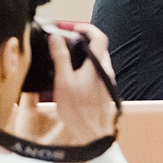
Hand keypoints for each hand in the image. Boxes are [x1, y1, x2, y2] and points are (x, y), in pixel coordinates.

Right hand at [51, 23, 118, 145]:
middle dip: (83, 41)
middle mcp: (106, 71)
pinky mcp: (104, 91)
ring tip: (66, 58)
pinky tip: (72, 76)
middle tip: (67, 41)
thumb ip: (60, 57)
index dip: (87, 28)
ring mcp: (107, 82)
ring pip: (97, 61)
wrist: (91, 135)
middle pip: (98, 48)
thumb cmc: (77, 110)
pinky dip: (85, 67)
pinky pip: (96, 72)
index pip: (99, 37)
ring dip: (84, 55)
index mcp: (97, 65)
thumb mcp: (63, 82)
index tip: (74, 28)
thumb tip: (56, 37)